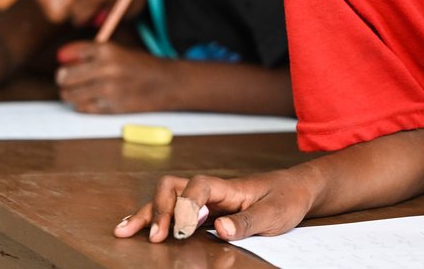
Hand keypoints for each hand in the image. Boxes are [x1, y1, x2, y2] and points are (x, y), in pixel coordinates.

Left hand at [54, 41, 176, 112]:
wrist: (168, 83)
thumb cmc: (142, 66)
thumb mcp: (119, 52)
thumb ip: (93, 54)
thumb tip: (62, 58)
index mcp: (108, 49)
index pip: (72, 52)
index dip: (66, 58)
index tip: (67, 62)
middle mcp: (106, 68)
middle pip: (65, 75)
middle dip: (64, 78)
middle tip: (68, 80)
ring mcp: (109, 89)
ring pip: (70, 94)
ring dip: (70, 94)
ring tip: (79, 91)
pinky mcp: (111, 107)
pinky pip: (83, 107)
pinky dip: (82, 105)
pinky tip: (91, 100)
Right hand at [114, 169, 313, 242]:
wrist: (298, 188)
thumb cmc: (287, 198)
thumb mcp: (275, 213)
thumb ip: (248, 221)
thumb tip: (220, 229)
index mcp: (229, 187)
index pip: (198, 186)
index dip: (186, 206)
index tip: (185, 231)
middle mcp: (213, 190)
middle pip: (173, 187)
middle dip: (158, 209)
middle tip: (155, 236)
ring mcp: (207, 200)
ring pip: (168, 198)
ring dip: (147, 213)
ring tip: (124, 231)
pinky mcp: (206, 211)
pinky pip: (175, 211)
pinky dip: (153, 218)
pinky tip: (136, 229)